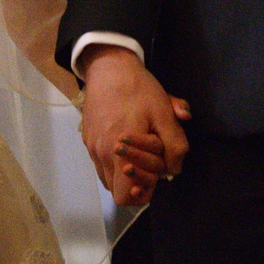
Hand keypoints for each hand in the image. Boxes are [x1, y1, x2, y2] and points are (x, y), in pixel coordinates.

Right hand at [79, 45, 189, 206]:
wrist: (109, 67)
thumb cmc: (139, 89)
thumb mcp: (165, 113)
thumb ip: (175, 145)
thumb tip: (174, 168)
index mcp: (119, 152)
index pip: (126, 196)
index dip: (145, 190)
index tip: (156, 170)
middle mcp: (101, 154)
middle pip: (117, 191)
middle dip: (137, 181)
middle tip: (150, 159)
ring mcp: (91, 147)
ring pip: (108, 178)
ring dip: (124, 173)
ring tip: (138, 151)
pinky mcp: (87, 139)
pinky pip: (101, 163)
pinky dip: (115, 162)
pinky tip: (126, 142)